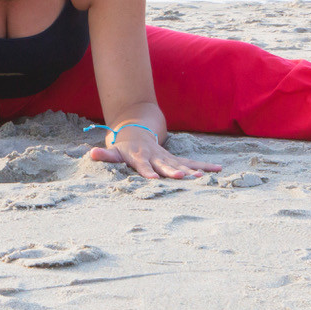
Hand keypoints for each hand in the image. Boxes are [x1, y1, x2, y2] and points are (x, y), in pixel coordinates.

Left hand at [88, 132, 221, 179]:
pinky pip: (191, 163)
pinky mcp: (175, 159)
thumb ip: (104, 155)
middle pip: (165, 165)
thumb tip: (91, 154)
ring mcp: (167, 157)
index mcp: (139, 156)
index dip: (147, 171)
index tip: (152, 179)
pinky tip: (218, 169)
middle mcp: (155, 156)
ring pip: (181, 164)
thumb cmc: (123, 147)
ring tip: (202, 177)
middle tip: (183, 178)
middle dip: (173, 172)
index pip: (142, 165)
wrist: (137, 131)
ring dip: (192, 170)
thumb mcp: (113, 151)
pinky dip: (204, 166)